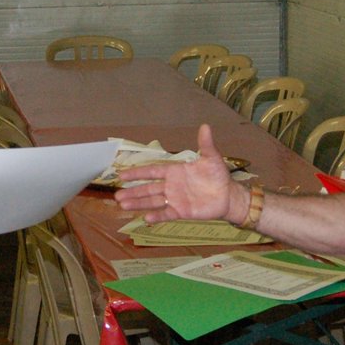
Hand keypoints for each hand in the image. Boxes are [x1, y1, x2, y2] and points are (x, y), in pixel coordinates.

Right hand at [112, 124, 244, 223]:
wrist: (228, 195)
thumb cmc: (218, 176)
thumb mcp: (212, 158)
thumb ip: (205, 144)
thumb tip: (205, 126)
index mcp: (174, 172)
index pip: (152, 171)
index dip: (137, 173)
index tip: (121, 175)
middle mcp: (171, 186)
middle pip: (148, 189)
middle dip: (133, 192)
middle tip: (117, 196)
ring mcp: (175, 199)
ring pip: (153, 201)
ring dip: (138, 203)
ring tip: (123, 205)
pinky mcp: (181, 212)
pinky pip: (166, 214)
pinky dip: (157, 216)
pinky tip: (146, 218)